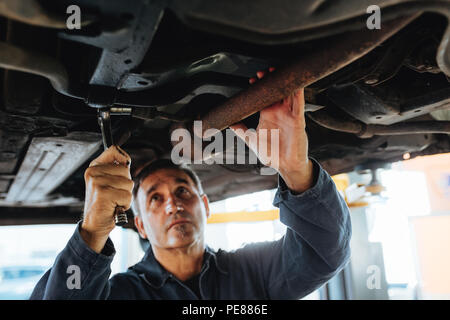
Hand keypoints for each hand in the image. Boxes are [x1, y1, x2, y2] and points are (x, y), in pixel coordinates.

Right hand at [81, 145, 132, 252]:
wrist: (94, 225)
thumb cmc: (105, 204)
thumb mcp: (109, 182)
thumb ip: (116, 169)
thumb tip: (126, 159)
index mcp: (94, 167)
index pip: (114, 150)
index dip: (124, 159)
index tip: (123, 169)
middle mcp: (93, 172)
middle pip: (126, 170)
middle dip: (126, 185)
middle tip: (114, 194)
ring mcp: (97, 182)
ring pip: (128, 183)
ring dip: (125, 196)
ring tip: (113, 201)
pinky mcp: (102, 193)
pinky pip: (127, 195)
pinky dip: (124, 204)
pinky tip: (113, 207)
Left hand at [230, 68, 313, 192]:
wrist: (285, 166)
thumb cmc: (272, 154)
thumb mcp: (251, 140)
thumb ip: (241, 130)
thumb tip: (229, 123)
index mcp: (268, 114)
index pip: (264, 95)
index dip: (259, 86)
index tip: (252, 80)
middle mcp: (280, 112)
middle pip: (277, 90)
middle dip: (270, 79)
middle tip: (262, 72)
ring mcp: (289, 114)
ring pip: (288, 92)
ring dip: (283, 81)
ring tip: (275, 71)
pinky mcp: (298, 120)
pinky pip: (299, 103)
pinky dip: (298, 92)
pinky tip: (295, 84)